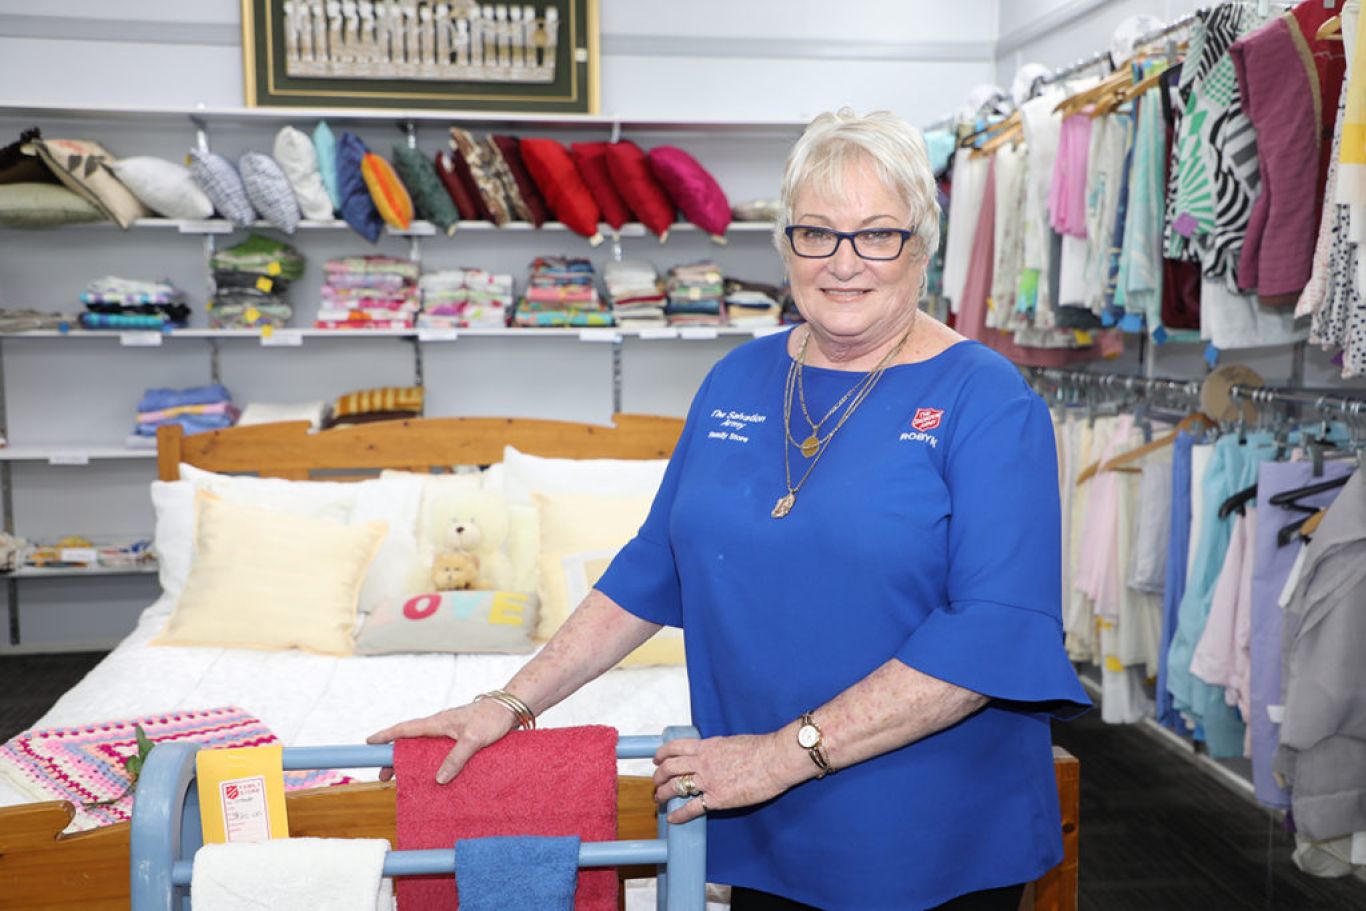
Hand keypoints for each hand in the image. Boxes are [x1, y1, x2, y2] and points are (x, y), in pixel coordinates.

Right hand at [366, 701, 515, 783]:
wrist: (512, 708)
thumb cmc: (492, 718)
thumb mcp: (473, 739)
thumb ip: (456, 758)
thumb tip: (438, 779)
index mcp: (438, 722)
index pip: (405, 729)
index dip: (386, 736)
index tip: (368, 743)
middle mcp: (440, 725)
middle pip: (410, 741)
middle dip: (394, 757)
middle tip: (384, 775)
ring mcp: (450, 731)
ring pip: (424, 746)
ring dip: (412, 760)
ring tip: (403, 778)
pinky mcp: (461, 737)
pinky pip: (439, 750)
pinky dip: (430, 760)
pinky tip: (433, 773)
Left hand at [651, 733, 791, 824]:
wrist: (775, 760)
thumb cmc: (761, 749)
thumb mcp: (732, 741)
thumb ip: (717, 749)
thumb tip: (713, 753)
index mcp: (707, 746)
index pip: (675, 747)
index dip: (662, 754)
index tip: (657, 759)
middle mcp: (702, 762)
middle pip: (669, 767)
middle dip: (659, 776)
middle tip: (656, 781)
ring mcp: (708, 781)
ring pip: (675, 786)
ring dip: (663, 793)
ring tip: (659, 799)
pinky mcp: (717, 799)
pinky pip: (691, 808)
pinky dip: (678, 814)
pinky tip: (672, 818)